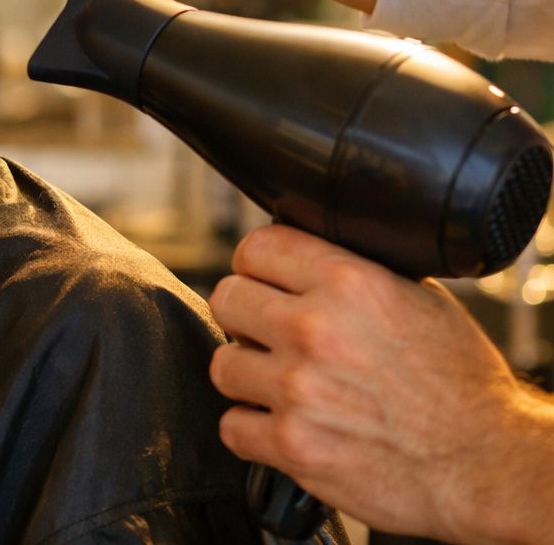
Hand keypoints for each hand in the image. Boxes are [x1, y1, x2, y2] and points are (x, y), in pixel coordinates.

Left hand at [209, 225, 553, 544]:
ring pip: (222, 364)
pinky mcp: (292, 445)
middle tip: (268, 335)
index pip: (257, 246)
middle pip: (227, 298)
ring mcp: (299, 389)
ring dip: (248, 376)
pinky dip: (253, 430)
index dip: (258, 265)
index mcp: (350, 282)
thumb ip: (357, 273)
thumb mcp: (422, 300)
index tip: (265, 281)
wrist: (490, 466)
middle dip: (246, 316)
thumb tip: (306, 255)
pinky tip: (284, 425)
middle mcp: (316, 329)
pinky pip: (232, 426)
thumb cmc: (463, 386)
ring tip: (281, 385)